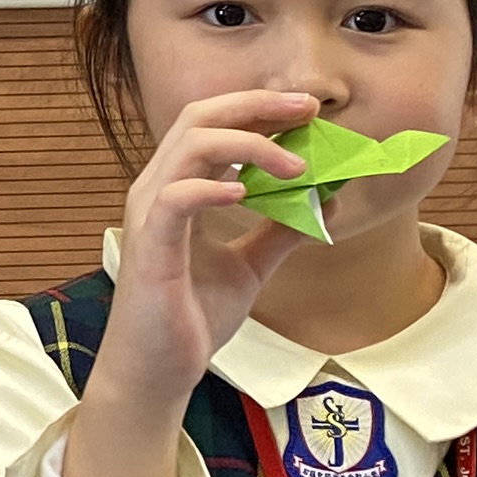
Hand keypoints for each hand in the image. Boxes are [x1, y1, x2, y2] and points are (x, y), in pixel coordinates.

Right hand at [64, 88, 318, 476]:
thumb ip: (280, 230)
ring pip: (190, 146)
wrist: (158, 369)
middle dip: (257, 107)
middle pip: (201, 118)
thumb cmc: (190, 315)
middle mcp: (159, 188)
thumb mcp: (250, 266)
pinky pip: (176, 199)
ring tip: (296, 165)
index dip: (259, 108)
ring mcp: (151, 214)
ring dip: (249, 146)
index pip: (213, 124)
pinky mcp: (151, 246)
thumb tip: (326, 199)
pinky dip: (213, 188)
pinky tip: (248, 194)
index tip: (307, 110)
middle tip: (307, 110)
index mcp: (179, 187)